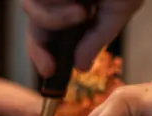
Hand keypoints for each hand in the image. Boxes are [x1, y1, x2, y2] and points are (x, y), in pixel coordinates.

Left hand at [23, 0, 143, 76]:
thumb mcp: (119, 10)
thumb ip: (98, 38)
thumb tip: (81, 67)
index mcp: (77, 6)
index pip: (51, 35)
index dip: (45, 55)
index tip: (50, 72)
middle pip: (35, 27)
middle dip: (39, 50)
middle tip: (50, 66)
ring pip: (32, 10)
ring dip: (55, 20)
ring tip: (82, 11)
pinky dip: (55, 3)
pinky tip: (78, 1)